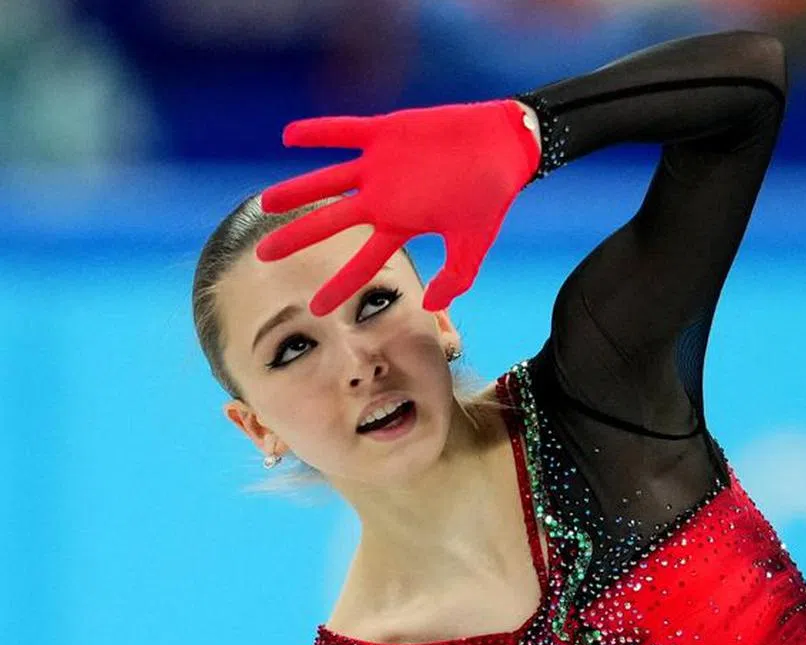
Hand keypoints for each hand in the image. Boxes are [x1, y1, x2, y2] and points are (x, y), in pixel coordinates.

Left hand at [256, 99, 540, 314]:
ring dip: (296, 191)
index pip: (364, 263)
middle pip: (331, 223)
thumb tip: (432, 307)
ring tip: (265, 202)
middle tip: (262, 255)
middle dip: (297, 239)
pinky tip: (289, 136)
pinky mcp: (386, 133)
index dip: (340, 286)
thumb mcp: (475, 244)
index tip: (316, 309)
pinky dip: (319, 133)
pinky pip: (345, 132)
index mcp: (402, 225)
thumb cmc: (490, 196)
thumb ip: (456, 277)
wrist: (502, 145)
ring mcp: (381, 166)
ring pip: (328, 181)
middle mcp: (384, 199)